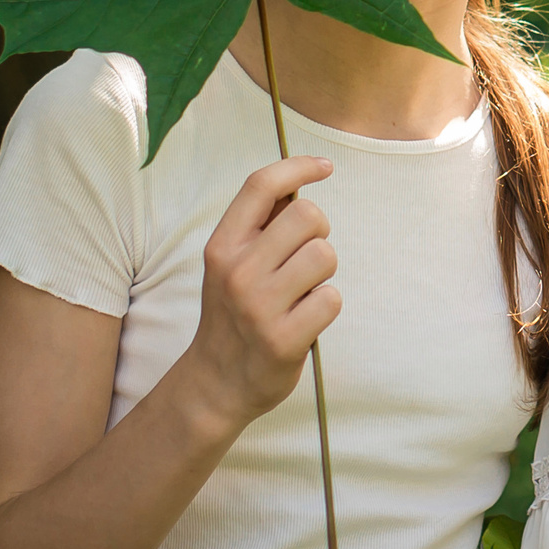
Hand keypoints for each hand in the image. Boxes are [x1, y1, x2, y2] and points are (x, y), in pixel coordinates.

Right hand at [174, 156, 341, 429]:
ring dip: (323, 273)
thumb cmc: (234, 313)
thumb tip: (299, 180)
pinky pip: (332, 298)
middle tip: (304, 258)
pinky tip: (304, 320)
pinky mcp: (283, 340)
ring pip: (325, 255)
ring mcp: (258, 307)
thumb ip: (259, 225)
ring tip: (301, 292)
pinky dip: (326, 306)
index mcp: (222, 246)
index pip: (261, 186)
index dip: (298, 167)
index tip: (325, 167)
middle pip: (308, 216)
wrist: (216, 382)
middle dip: (318, 232)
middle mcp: (236, 271)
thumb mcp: (230, 263)